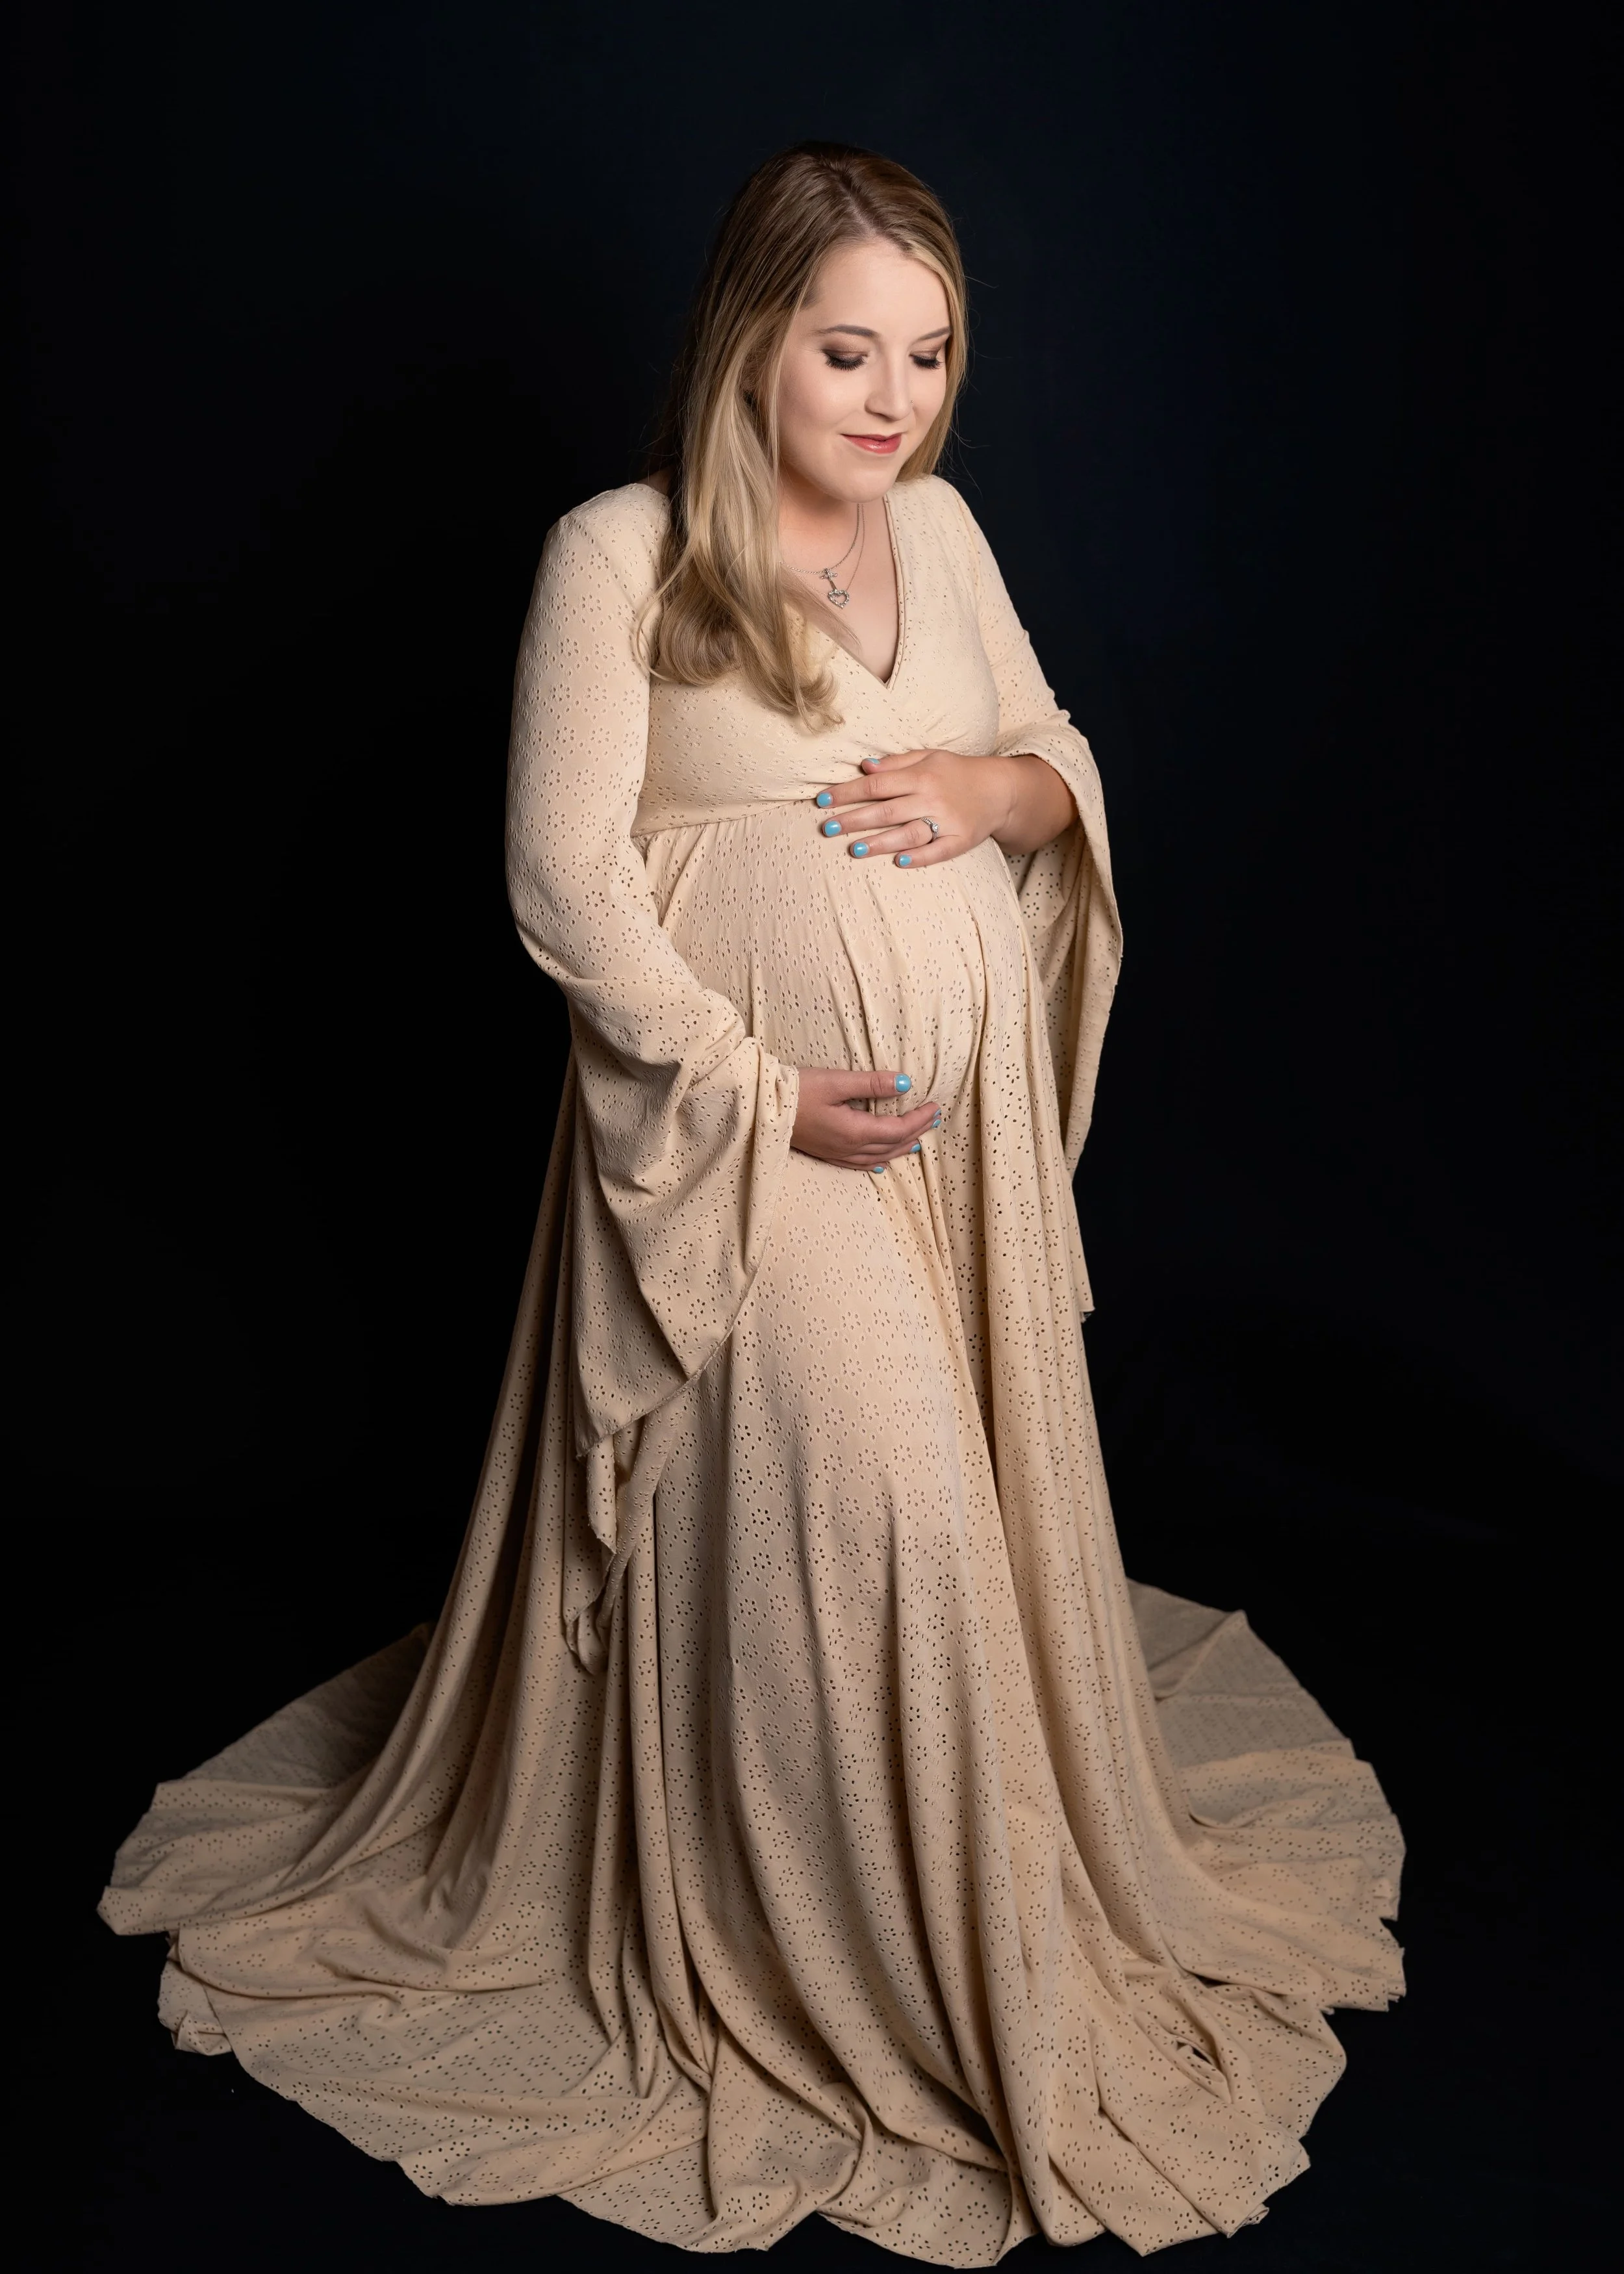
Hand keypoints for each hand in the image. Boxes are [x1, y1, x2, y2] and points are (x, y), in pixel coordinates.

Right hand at [792, 1068, 942, 1170]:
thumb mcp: (835, 1081)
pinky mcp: (825, 1153)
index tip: (935, 1106)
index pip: (897, 1129)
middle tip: (935, 1119)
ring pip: (879, 1156)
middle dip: (917, 1132)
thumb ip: (871, 1083)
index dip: (919, 1119)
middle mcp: (848, 1148)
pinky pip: (859, 1163)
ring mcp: (836, 1154)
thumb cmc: (796, 1090)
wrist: (761, 1107)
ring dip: (901, 1148)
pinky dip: (877, 1160)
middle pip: (892, 1144)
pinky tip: (881, 1161)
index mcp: (854, 1131)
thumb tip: (905, 1083)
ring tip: (919, 1140)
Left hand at [812, 747, 1075, 864]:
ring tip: (854, 849)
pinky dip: (919, 857)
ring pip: (908, 833)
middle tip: (826, 829)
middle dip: (854, 820)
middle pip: (886, 811)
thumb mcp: (929, 758)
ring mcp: (947, 821)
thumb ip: (897, 763)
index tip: (822, 801)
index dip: (847, 793)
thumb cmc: (957, 772)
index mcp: (921, 775)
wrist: (1001, 789)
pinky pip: (938, 851)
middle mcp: (932, 798)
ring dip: (880, 842)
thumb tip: (864, 767)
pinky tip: (899, 861)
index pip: (876, 785)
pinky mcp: (960, 841)